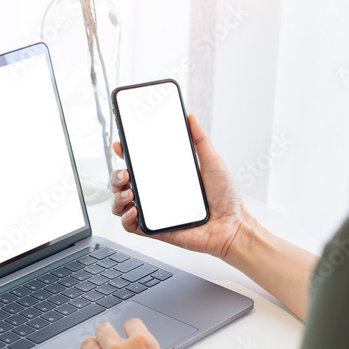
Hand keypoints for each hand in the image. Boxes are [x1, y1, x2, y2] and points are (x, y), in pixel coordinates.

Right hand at [110, 113, 250, 260]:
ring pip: (120, 203)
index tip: (121, 145)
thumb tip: (191, 118)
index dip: (124, 154)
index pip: (138, 164)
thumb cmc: (226, 199)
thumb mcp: (213, 162)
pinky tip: (134, 210)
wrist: (233, 226)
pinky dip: (126, 218)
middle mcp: (156, 193)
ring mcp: (154, 211)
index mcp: (166, 177)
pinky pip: (130, 226)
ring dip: (117, 196)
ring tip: (128, 192)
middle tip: (125, 173)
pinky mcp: (155, 229)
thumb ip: (200, 140)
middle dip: (115, 175)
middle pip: (123, 183)